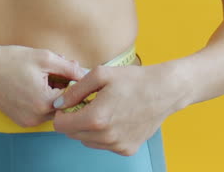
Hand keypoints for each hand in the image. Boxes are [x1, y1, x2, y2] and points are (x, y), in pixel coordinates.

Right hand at [0, 44, 86, 127]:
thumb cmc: (11, 60)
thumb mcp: (45, 58)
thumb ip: (69, 67)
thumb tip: (85, 74)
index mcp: (44, 103)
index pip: (74, 97)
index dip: (75, 82)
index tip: (71, 70)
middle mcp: (36, 118)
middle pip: (64, 106)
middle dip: (64, 89)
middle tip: (56, 72)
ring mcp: (27, 122)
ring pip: (52, 110)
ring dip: (53, 95)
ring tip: (43, 77)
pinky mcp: (20, 121)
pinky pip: (40, 113)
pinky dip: (42, 101)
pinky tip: (32, 85)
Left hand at [51, 63, 178, 155]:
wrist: (164, 91)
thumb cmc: (134, 80)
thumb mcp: (100, 74)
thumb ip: (75, 90)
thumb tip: (58, 104)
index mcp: (96, 118)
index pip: (61, 125)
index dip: (62, 113)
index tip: (71, 103)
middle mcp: (106, 137)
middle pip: (73, 134)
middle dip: (74, 120)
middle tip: (87, 103)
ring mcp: (118, 145)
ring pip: (88, 141)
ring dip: (88, 128)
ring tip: (103, 109)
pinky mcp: (128, 149)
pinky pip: (104, 145)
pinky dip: (104, 134)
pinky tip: (115, 118)